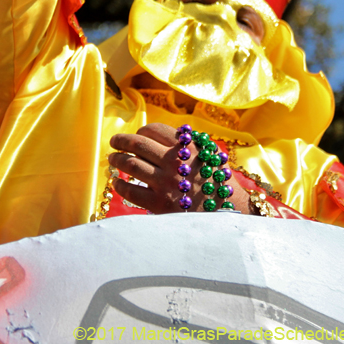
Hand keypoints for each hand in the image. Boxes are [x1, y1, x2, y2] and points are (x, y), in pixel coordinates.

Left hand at [108, 123, 249, 214]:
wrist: (230, 214)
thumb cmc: (219, 183)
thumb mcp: (210, 154)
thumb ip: (188, 143)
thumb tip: (163, 134)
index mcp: (187, 146)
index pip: (154, 129)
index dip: (141, 130)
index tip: (136, 134)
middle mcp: (175, 162)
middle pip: (138, 144)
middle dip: (121, 140)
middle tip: (114, 141)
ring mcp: (166, 183)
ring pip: (131, 165)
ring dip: (117, 160)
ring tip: (112, 159)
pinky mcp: (160, 205)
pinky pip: (131, 192)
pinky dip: (120, 186)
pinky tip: (117, 183)